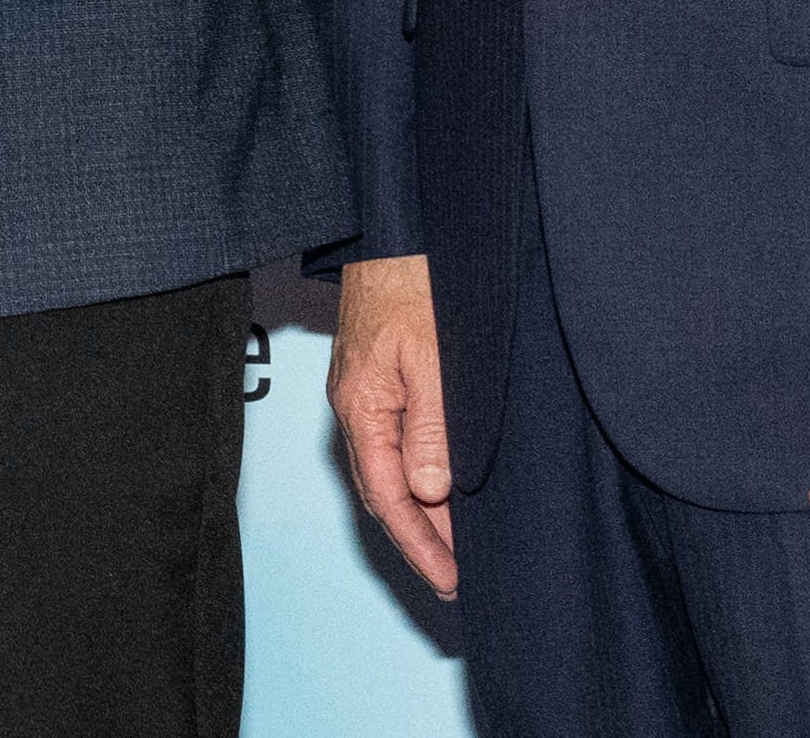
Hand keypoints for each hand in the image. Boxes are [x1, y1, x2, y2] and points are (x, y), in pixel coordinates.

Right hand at [329, 255, 459, 596]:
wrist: (394, 229)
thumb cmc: (412, 281)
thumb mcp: (433, 356)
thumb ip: (431, 425)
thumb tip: (427, 489)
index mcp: (360, 406)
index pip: (389, 496)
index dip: (420, 542)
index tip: (449, 579)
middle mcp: (354, 406)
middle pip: (382, 492)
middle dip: (418, 539)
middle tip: (455, 578)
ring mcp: (362, 393)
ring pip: (387, 471)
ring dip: (419, 511)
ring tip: (454, 546)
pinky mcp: (378, 380)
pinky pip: (393, 445)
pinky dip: (417, 477)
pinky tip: (440, 487)